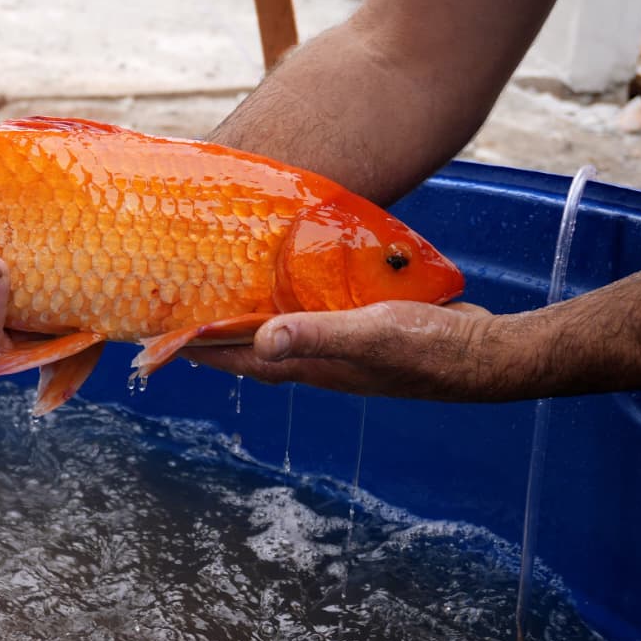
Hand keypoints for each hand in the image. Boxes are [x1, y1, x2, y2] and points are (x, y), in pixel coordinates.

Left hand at [181, 301, 518, 401]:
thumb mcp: (370, 334)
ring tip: (217, 283)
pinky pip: (310, 311)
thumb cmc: (428, 350)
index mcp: (308, 366)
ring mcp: (336, 344)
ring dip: (247, 311)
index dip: (196, 347)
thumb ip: (317, 335)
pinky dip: (289, 297)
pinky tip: (286, 274)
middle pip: (247, 345)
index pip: (235, 358)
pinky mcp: (358, 324)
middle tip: (178, 300)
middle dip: (212, 329)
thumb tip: (259, 340)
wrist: (484, 352)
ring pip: (278, 327)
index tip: (157, 334)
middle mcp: (314, 359)